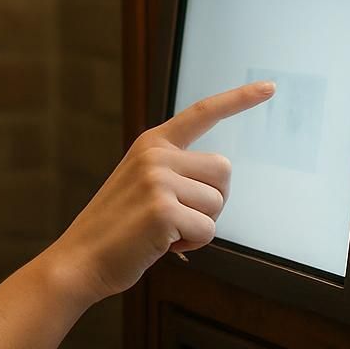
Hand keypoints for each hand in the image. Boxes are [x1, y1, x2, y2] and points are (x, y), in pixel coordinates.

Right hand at [47, 80, 274, 304]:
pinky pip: (207, 230)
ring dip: (200, 225)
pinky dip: (192, 244)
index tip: (270, 88)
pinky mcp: (163, 210)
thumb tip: (219, 182)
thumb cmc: (117, 230)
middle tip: (179, 218)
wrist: (79, 259)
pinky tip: (161, 244)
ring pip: (217, 202)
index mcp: (151, 144)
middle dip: (212, 200)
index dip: (238, 100)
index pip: (202, 113)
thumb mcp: (141, 185)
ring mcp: (158, 180)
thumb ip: (174, 172)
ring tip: (164, 231)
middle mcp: (155, 155)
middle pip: (223, 171)